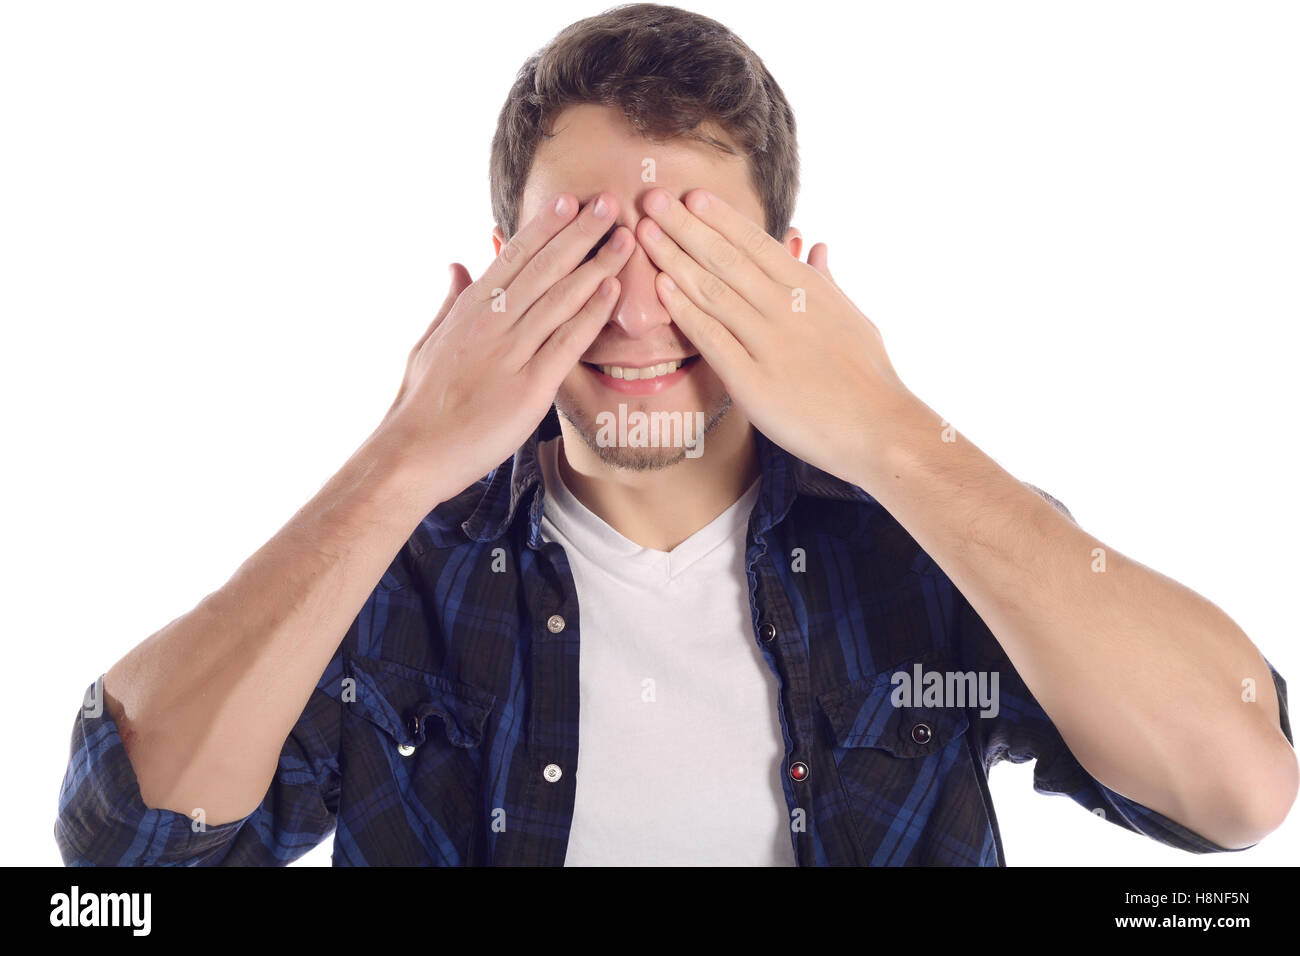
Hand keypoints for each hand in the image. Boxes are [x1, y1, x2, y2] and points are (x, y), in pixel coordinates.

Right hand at [378, 192, 634, 501]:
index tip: (569, 201)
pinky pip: (567, 342)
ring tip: (625, 238)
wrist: (412, 454)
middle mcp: (491, 324)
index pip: (512, 258)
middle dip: (579, 233)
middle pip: (543, 268)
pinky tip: (613, 291)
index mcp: (468, 311)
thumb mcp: (428, 343)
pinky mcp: (529, 387)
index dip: (543, 227)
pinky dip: (591, 314)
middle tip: (609, 203)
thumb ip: (449, 302)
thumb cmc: (420, 404)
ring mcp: (510, 354)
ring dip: (596, 265)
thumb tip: (456, 264)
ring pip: (560, 298)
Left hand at [637, 186, 917, 486]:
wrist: (879, 428)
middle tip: (653, 198)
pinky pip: (711, 338)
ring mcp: (768, 343)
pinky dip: (685, 311)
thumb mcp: (852, 317)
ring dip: (674, 260)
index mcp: (810, 288)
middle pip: (726, 258)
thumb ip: (827, 281)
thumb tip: (816, 246)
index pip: (756, 243)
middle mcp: (786, 307)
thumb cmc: (868, 377)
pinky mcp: (752, 381)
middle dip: (685, 226)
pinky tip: (661, 289)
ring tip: (645, 234)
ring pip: (712, 291)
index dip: (720, 217)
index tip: (691, 195)